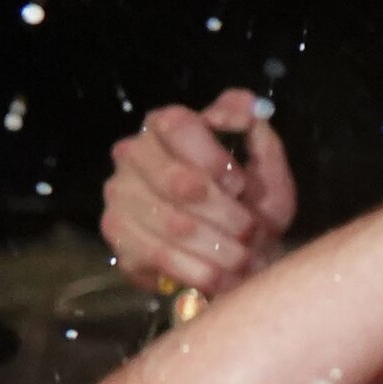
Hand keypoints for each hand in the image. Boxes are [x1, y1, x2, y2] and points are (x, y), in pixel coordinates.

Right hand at [99, 91, 294, 294]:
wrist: (234, 252)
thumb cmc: (249, 205)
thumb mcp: (265, 167)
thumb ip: (256, 132)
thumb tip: (246, 106)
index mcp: (167, 127)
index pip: (177, 125)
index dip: (213, 157)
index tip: (240, 186)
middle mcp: (133, 153)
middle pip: (179, 182)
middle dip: (227, 215)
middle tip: (253, 233)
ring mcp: (120, 193)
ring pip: (174, 224)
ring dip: (221, 249)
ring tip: (246, 260)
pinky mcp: (116, 231)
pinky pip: (160, 255)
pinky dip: (202, 271)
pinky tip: (225, 277)